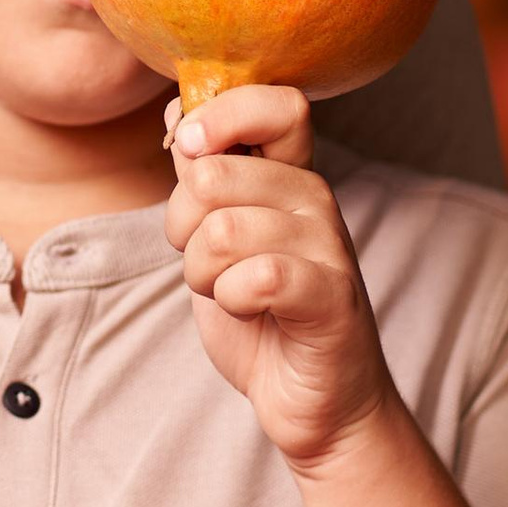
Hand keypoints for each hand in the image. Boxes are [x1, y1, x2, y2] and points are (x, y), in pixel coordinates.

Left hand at [165, 87, 394, 472]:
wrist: (317, 403)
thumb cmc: (264, 318)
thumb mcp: (217, 239)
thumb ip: (202, 178)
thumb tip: (176, 112)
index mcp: (291, 175)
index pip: (276, 103)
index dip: (219, 118)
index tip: (189, 154)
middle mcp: (316, 200)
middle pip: (213, 175)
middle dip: (181, 226)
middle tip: (204, 261)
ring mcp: (329, 247)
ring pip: (222, 231)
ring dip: (202, 274)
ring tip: (228, 293)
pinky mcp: (331, 298)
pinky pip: (257, 276)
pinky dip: (232, 301)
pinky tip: (250, 312)